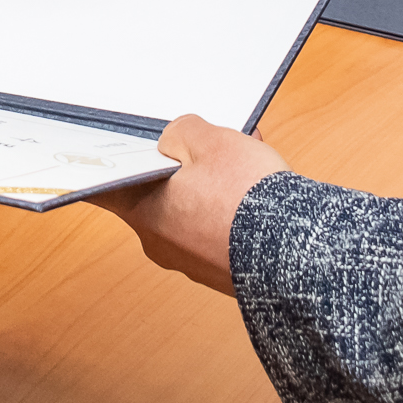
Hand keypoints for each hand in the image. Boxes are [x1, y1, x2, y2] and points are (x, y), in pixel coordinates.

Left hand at [87, 115, 289, 297]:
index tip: (110, 152)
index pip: (106, 187)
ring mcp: (193, 262)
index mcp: (143, 212)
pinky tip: (255, 186)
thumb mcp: (207, 140)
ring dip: (213, 184)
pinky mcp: (224, 271)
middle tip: (206, 143)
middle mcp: (160, 245)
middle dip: (183, 166)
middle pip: (159, 194)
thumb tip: (175, 139)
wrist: (295, 251)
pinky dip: (231, 208)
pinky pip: (218, 230)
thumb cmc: (244, 197)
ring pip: (193, 210)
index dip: (109, 165)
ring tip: (244, 156)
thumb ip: (180, 132)